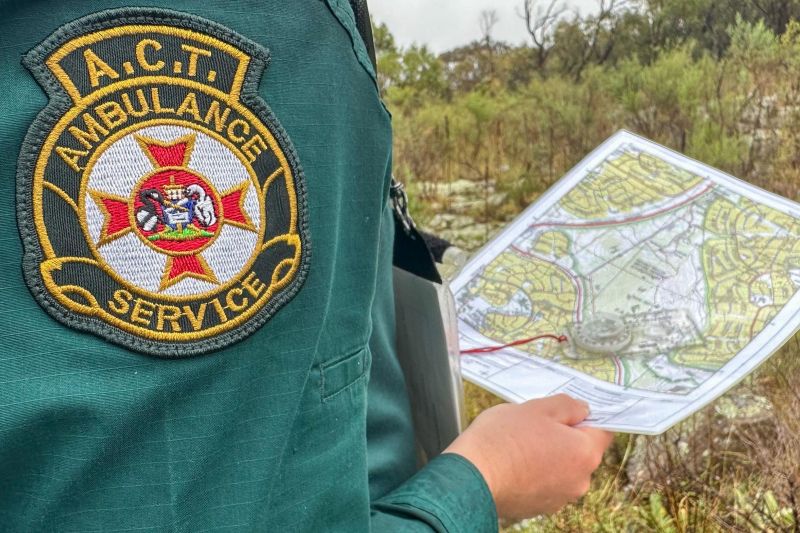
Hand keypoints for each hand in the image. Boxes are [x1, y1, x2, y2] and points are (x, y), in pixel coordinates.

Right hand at [444, 394, 613, 519]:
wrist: (471, 476)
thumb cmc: (503, 439)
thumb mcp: (537, 407)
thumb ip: (567, 406)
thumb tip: (582, 410)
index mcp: (585, 453)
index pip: (603, 430)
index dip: (588, 416)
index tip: (572, 409)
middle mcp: (579, 481)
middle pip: (580, 450)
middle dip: (563, 435)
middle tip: (536, 422)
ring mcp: (559, 498)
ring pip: (561, 467)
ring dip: (547, 454)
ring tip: (518, 442)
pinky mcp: (538, 507)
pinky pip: (544, 482)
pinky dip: (534, 471)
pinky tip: (512, 460)